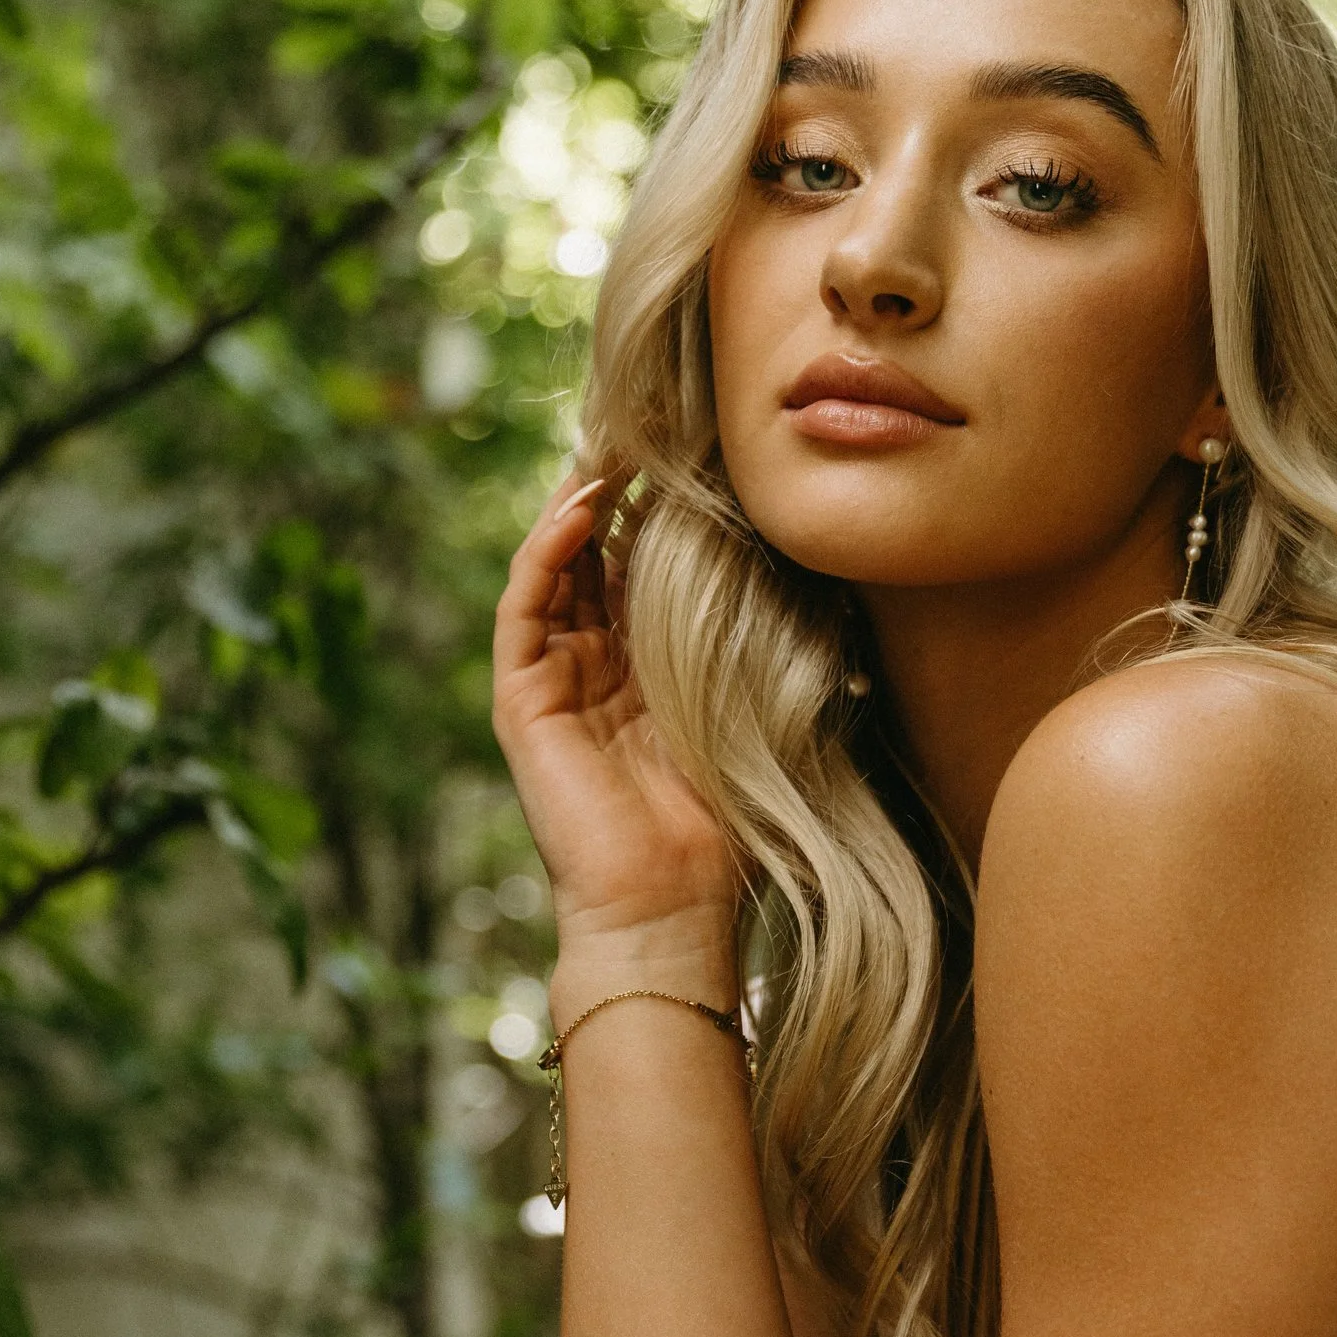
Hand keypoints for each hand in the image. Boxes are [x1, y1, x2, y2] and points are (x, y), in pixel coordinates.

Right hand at [492, 471, 738, 961]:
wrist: (669, 906)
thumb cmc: (724, 827)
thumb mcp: (752, 716)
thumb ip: (760, 652)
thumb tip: (815, 577)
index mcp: (646, 675)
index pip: (643, 574)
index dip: (660, 516)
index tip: (694, 458)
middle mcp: (592, 671)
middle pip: (593, 560)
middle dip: (613, 495)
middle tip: (643, 430)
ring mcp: (551, 684)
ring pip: (553, 571)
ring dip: (575, 507)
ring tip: (607, 448)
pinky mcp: (521, 700)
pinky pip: (523, 608)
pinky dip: (546, 553)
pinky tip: (578, 509)